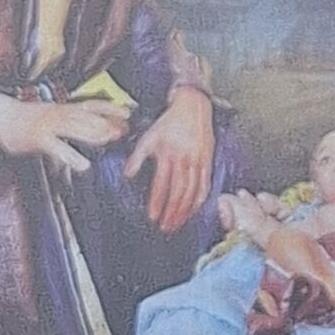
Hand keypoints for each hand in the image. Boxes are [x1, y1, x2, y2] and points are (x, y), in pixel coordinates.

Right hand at [0, 90, 131, 174]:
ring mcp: (48, 126)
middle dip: (107, 122)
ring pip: (74, 128)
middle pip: (86, 116)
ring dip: (93, 134)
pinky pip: (57, 148)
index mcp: (64, 107)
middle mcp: (58, 113)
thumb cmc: (29, 120)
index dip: (110, 108)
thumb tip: (100, 129)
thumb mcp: (54, 116)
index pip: (91, 105)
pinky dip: (71, 156)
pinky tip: (84, 165)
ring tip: (109, 140)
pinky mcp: (38, 139)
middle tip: (125, 130)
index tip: (129, 112)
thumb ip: (75, 121)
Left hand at [126, 84, 216, 231]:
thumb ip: (137, 157)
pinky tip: (194, 211)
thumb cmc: (170, 122)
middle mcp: (184, 160)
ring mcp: (198, 163)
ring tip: (177, 224)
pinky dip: (199, 201)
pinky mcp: (207, 163)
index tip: (153, 216)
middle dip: (171, 212)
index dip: (157, 202)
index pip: (162, 184)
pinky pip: (204, 186)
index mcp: (168, 154)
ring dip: (184, 211)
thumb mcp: (149, 137)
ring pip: (192, 192)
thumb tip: (126, 175)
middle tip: (166, 227)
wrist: (193, 107)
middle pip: (178, 192)